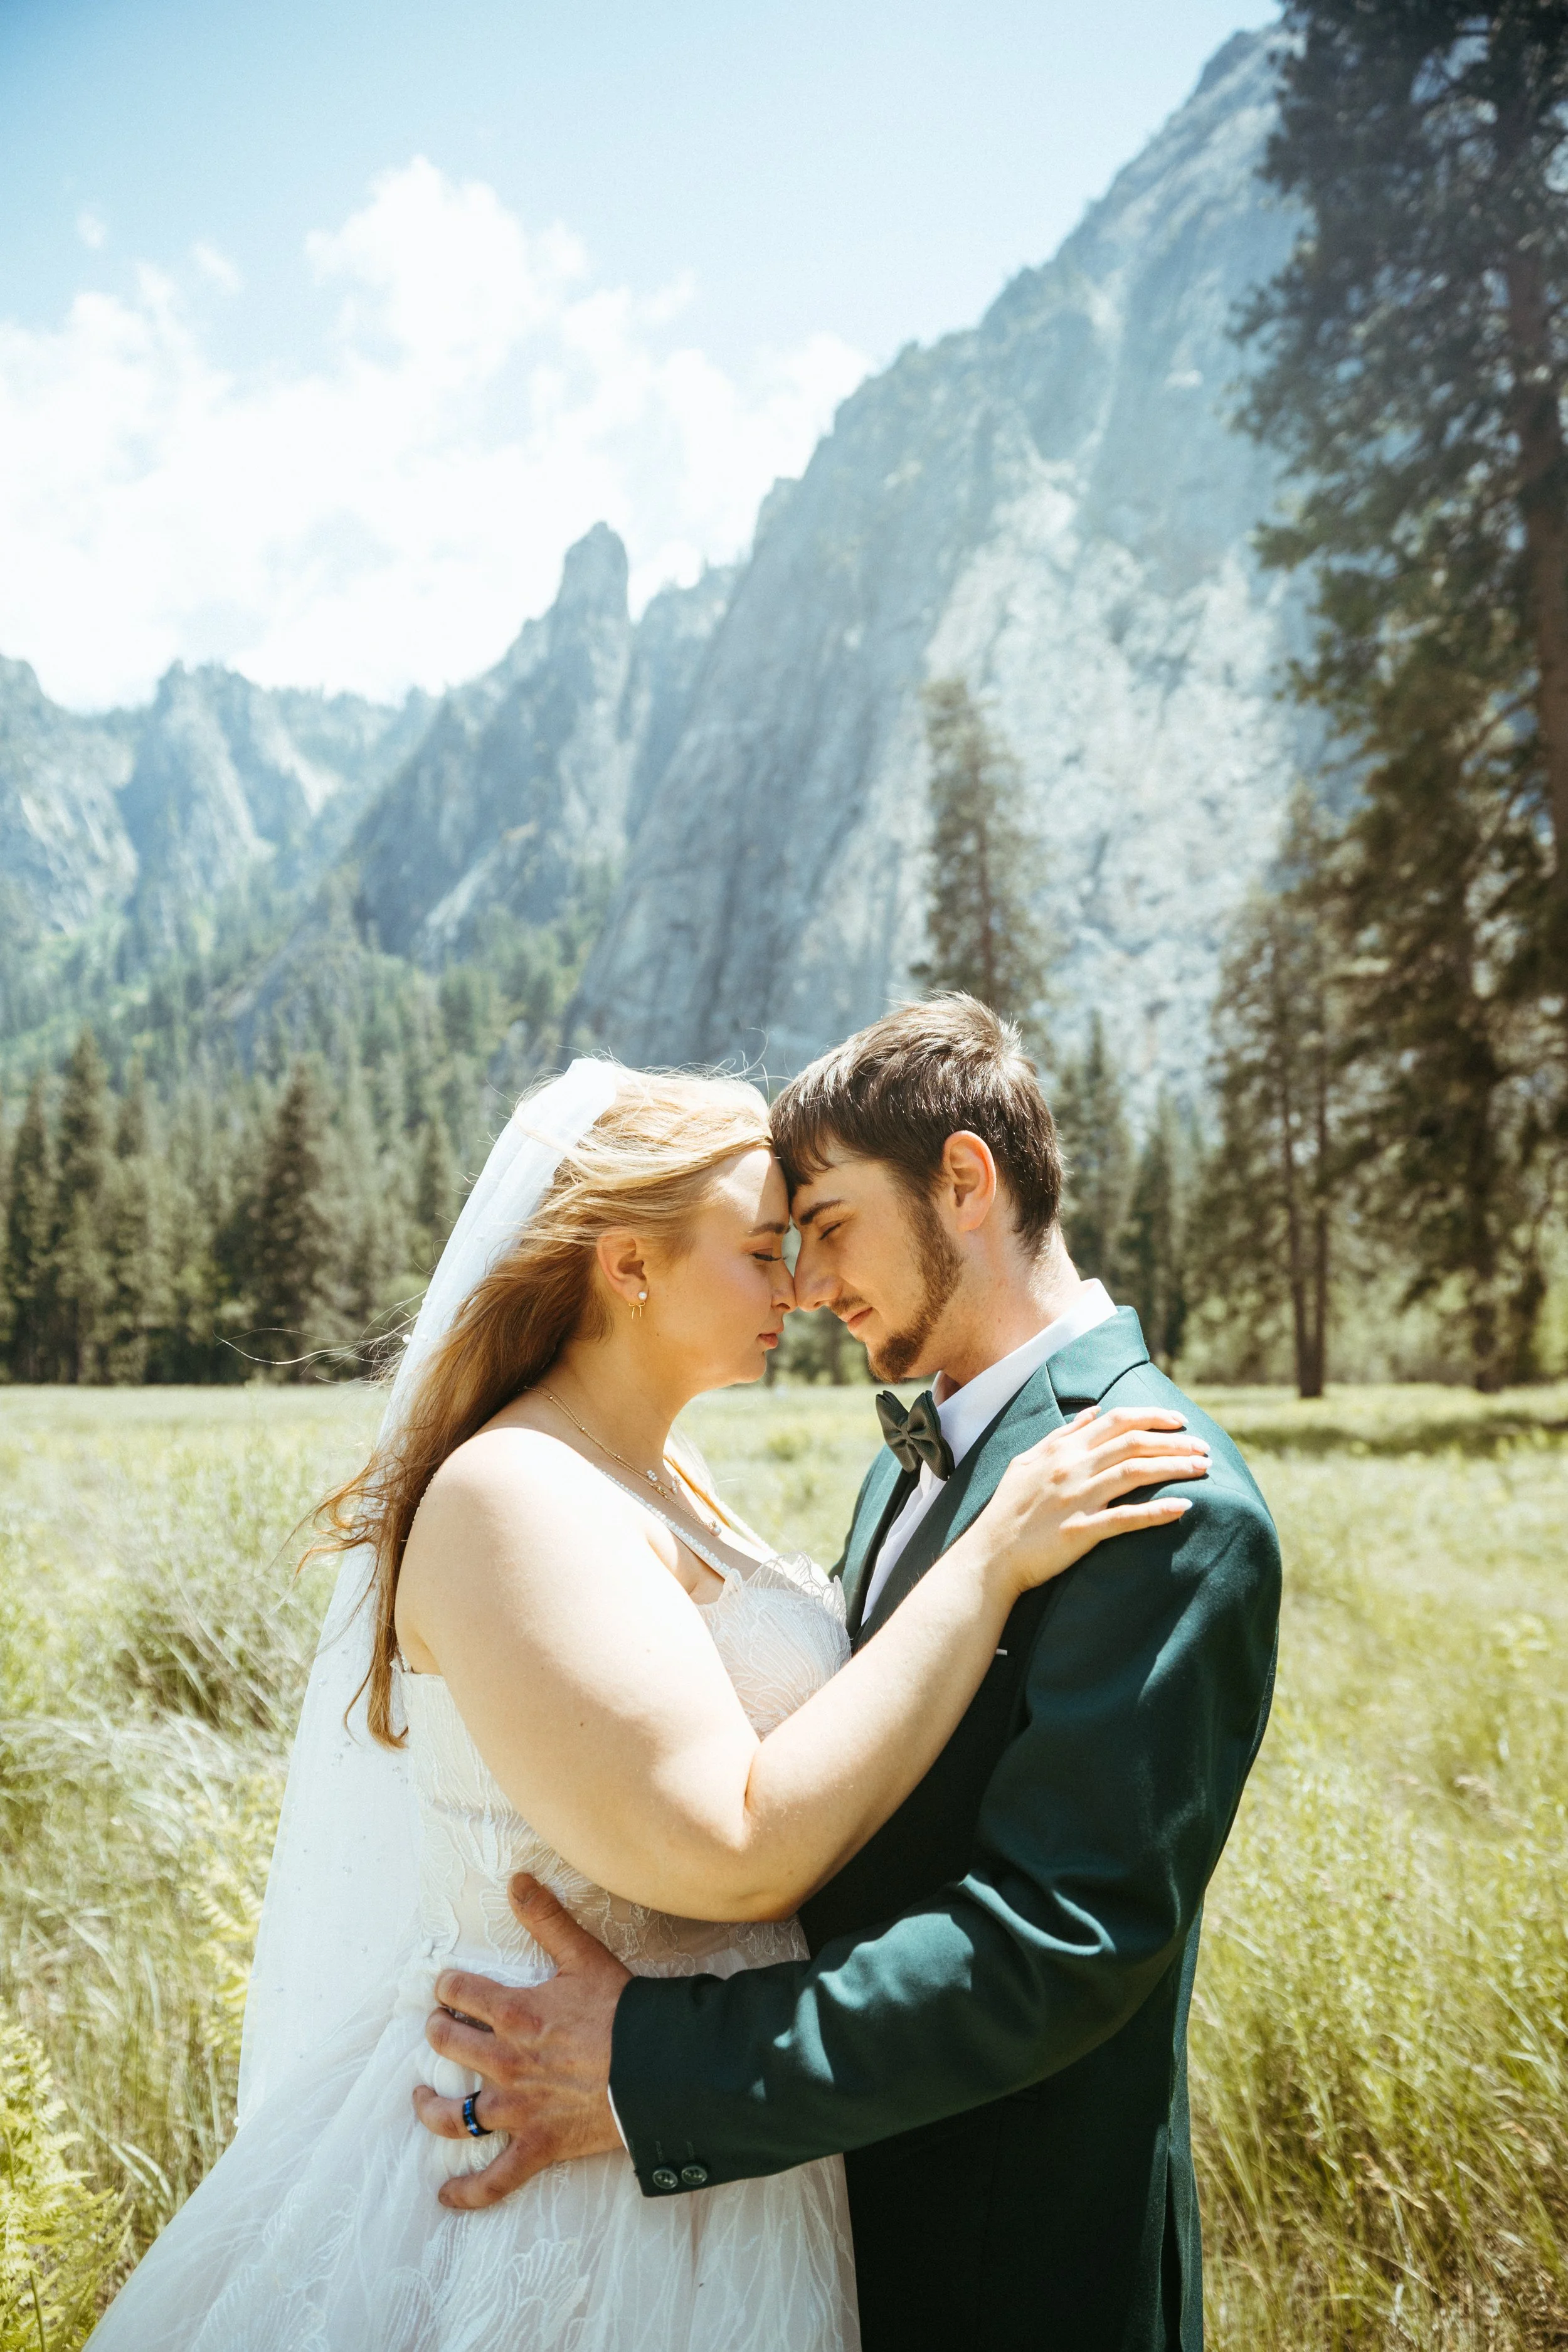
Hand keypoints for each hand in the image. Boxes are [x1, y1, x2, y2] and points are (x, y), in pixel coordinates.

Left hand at [413, 1873, 630, 2209]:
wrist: (660, 2067)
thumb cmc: (623, 2010)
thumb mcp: (583, 1956)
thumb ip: (546, 1918)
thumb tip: (516, 1878)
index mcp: (514, 2013)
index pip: (459, 1993)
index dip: (448, 1987)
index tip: (448, 1987)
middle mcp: (505, 2062)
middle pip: (448, 2045)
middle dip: (439, 2033)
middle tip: (441, 2029)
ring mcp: (518, 2109)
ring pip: (454, 2115)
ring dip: (431, 2107)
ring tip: (422, 2098)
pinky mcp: (537, 2146)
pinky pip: (494, 2178)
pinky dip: (468, 2191)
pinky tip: (446, 2195)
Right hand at [981, 1405, 1209, 1595]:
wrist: (989, 1555)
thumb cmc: (1008, 1510)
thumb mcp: (1027, 1461)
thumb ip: (1060, 1435)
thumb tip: (1092, 1412)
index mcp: (1062, 1450)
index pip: (1116, 1421)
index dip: (1152, 1417)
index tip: (1180, 1421)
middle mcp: (1072, 1468)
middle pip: (1133, 1443)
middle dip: (1174, 1441)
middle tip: (1204, 1447)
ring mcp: (1077, 1498)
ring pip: (1135, 1472)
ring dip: (1174, 1467)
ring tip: (1203, 1468)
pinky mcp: (1080, 1531)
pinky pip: (1125, 1518)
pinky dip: (1156, 1512)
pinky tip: (1183, 1507)